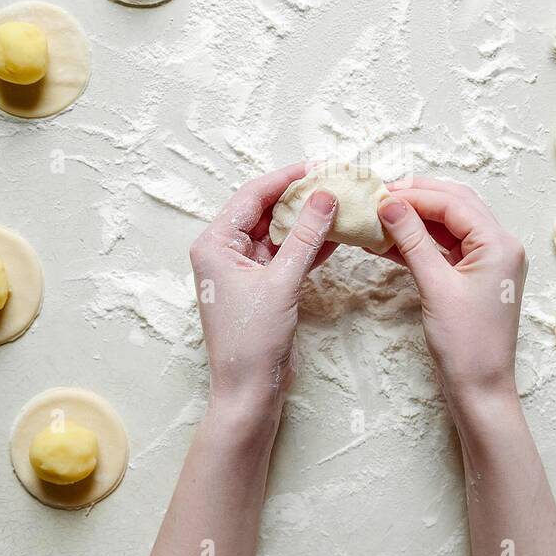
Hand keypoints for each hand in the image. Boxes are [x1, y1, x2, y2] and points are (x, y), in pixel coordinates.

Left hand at [189, 163, 337, 421]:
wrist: (250, 390)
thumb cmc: (252, 339)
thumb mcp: (281, 281)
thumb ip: (305, 237)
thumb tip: (324, 196)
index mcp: (215, 244)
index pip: (252, 196)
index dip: (286, 178)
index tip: (318, 166)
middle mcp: (225, 251)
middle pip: (266, 210)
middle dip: (300, 197)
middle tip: (334, 180)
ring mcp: (244, 269)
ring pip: (280, 232)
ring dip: (308, 220)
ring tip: (340, 202)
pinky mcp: (263, 286)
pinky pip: (288, 255)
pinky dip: (310, 245)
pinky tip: (338, 234)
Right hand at [376, 177, 526, 409]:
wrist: (480, 388)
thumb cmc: (466, 344)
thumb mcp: (436, 287)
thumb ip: (413, 241)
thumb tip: (389, 205)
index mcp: (499, 244)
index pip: (454, 203)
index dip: (415, 194)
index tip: (379, 193)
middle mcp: (499, 246)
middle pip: (455, 205)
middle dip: (417, 197)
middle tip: (379, 196)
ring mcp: (487, 262)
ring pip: (447, 225)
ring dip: (414, 219)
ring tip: (379, 216)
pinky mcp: (473, 277)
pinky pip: (444, 248)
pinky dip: (418, 243)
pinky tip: (387, 242)